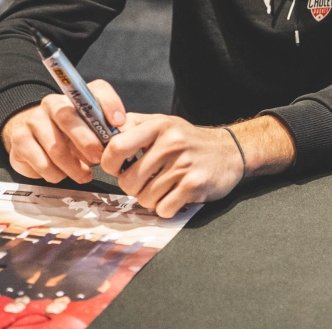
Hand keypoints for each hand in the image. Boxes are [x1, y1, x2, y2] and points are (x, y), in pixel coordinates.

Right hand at [2, 80, 127, 185]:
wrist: (34, 138)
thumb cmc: (72, 133)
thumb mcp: (92, 126)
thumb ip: (106, 126)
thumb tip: (120, 132)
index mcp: (75, 96)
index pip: (96, 89)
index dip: (110, 104)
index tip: (118, 123)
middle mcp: (52, 103)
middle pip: (69, 119)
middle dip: (87, 143)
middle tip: (98, 159)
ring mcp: (33, 121)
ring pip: (55, 148)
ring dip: (73, 167)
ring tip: (83, 174)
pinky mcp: (19, 141)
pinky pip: (40, 163)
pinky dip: (55, 174)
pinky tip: (61, 174)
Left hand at [100, 114, 244, 217]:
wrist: (231, 151)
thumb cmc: (190, 140)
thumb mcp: (164, 123)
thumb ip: (133, 126)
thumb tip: (100, 134)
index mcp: (159, 126)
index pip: (116, 146)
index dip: (109, 163)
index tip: (118, 167)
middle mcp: (171, 144)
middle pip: (128, 181)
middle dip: (133, 187)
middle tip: (147, 181)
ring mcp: (183, 165)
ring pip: (144, 198)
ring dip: (151, 199)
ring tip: (164, 187)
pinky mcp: (194, 186)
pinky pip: (163, 209)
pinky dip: (166, 208)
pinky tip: (176, 195)